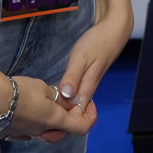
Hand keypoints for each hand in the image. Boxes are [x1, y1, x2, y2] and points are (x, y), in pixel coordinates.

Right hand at [11, 75, 97, 139]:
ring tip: (45, 100)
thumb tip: (69, 103)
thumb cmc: (19, 91)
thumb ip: (59, 98)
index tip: (87, 102)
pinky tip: (27, 108)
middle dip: (69, 117)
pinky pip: (29, 129)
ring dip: (51, 118)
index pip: (82, 127)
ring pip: (46, 130)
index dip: (89, 116)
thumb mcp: (44, 88)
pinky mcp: (11, 133)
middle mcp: (42, 132)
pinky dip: (35, 120)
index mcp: (54, 120)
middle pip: (64, 130)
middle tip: (66, 100)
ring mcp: (26, 134)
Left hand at [37, 5, 133, 140]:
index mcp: (86, 89)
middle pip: (73, 113)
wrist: (113, 31)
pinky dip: (63, 97)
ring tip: (43, 104)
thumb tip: (66, 96)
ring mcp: (87, 85)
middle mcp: (87, 91)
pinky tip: (53, 94)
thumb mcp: (81, 57)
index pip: (76, 117)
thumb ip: (73, 77)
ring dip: (59, 107)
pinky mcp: (85, 79)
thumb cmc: (97, 43)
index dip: (62, 121)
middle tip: (39, 110)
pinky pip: (73, 94)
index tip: (45, 115)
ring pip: (73, 104)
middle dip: (57, 116)